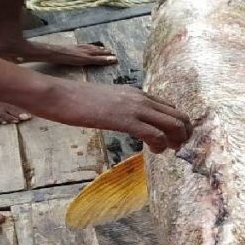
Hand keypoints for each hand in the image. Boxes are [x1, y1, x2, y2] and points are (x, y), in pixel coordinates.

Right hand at [46, 80, 191, 151]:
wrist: (59, 95)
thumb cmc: (78, 101)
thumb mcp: (108, 102)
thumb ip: (124, 110)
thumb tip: (131, 123)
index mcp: (138, 93)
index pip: (170, 108)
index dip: (178, 125)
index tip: (174, 139)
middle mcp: (141, 98)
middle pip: (179, 115)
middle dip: (184, 134)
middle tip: (177, 148)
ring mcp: (134, 108)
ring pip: (173, 124)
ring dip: (176, 141)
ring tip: (167, 151)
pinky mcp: (125, 120)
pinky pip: (154, 134)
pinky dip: (160, 146)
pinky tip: (153, 151)